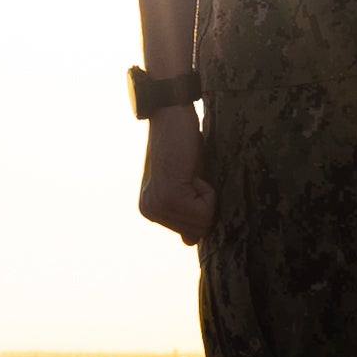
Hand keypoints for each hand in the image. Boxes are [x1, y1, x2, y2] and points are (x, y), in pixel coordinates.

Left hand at [136, 104, 213, 246]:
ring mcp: (158, 205)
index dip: (203, 206)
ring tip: (190, 172)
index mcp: (151, 209)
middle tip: (191, 175)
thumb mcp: (186, 183)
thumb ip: (186, 211)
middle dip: (205, 202)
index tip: (190, 180)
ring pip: (203, 221)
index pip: (192, 232)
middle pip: (198, 230)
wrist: (172, 114)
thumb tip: (189, 241)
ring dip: (207, 195)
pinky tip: (191, 171)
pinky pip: (205, 210)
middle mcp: (149, 211)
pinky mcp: (170, 196)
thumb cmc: (183, 144)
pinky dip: (207, 190)